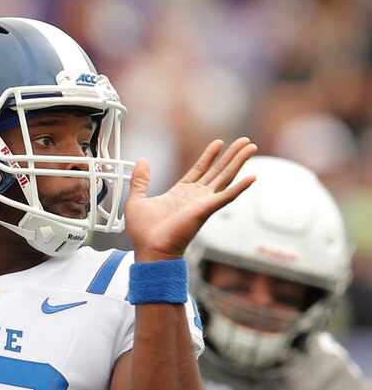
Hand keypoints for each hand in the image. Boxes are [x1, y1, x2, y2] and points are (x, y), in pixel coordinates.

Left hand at [125, 137, 257, 261]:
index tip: (219, 143)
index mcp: (180, 194)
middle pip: (217, 170)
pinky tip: (252, 177)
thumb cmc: (144, 233)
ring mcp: (202, 203)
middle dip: (231, 155)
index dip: (209, 156)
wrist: (150, 249)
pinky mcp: (206, 209)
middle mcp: (194, 197)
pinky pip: (227, 197)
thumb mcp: (137, 200)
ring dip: (238, 162)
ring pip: (225, 177)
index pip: (199, 170)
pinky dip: (240, 187)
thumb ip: (140, 180)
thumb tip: (141, 161)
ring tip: (250, 147)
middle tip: (245, 141)